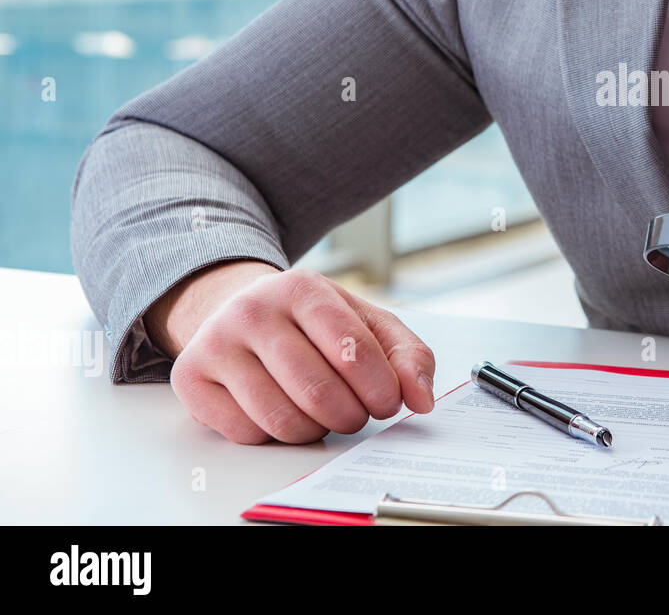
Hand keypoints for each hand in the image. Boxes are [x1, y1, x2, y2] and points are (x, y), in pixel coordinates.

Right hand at [149, 263, 436, 444]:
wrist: (241, 310)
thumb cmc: (312, 322)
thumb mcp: (366, 322)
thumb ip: (408, 355)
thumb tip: (422, 398)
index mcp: (302, 288)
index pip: (353, 350)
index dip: (381, 388)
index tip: (388, 402)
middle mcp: (252, 310)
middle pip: (318, 391)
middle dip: (351, 414)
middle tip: (356, 413)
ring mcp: (215, 343)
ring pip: (281, 419)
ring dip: (315, 429)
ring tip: (322, 413)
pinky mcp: (191, 379)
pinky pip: (247, 433)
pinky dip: (275, 435)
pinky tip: (282, 410)